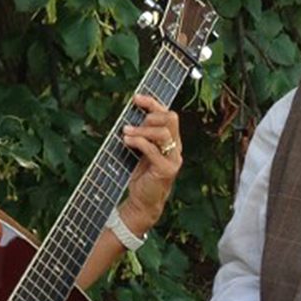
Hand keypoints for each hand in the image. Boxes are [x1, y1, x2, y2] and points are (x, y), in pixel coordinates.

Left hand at [119, 93, 182, 234]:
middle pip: (171, 118)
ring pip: (164, 133)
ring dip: (142, 129)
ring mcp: (173, 158)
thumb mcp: (139, 152)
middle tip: (131, 123)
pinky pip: (155, 150)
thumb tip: (128, 118)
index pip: (167, 114)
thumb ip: (140, 136)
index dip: (152, 103)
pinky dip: (140, 142)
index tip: (135, 98)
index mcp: (170, 140)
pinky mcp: (166, 170)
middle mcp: (175, 147)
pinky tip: (127, 140)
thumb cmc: (140, 176)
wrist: (142, 202)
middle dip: (150, 115)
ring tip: (125, 132)